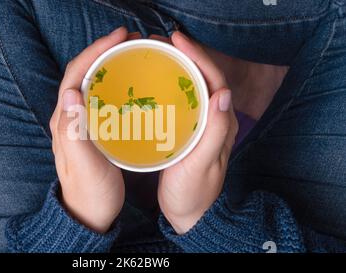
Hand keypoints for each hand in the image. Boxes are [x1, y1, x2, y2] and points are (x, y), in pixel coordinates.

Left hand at [49, 27, 131, 232]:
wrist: (88, 214)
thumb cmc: (89, 193)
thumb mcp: (84, 165)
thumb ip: (74, 131)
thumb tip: (71, 92)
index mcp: (64, 120)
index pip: (76, 74)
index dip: (95, 51)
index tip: (119, 38)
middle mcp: (69, 116)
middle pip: (83, 73)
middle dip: (104, 51)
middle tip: (130, 40)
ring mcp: (80, 122)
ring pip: (92, 83)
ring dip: (109, 64)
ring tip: (133, 54)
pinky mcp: (91, 130)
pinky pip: (101, 98)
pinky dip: (115, 84)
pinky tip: (132, 84)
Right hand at [157, 32, 238, 233]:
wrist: (189, 215)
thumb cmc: (194, 193)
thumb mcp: (202, 164)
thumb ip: (214, 132)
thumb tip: (223, 93)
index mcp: (222, 123)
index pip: (214, 80)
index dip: (198, 57)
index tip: (177, 41)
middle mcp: (215, 119)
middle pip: (203, 78)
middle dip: (185, 56)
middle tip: (160, 42)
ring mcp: (201, 125)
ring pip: (191, 87)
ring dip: (176, 68)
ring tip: (155, 55)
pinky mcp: (188, 131)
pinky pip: (181, 101)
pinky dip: (168, 86)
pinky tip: (152, 84)